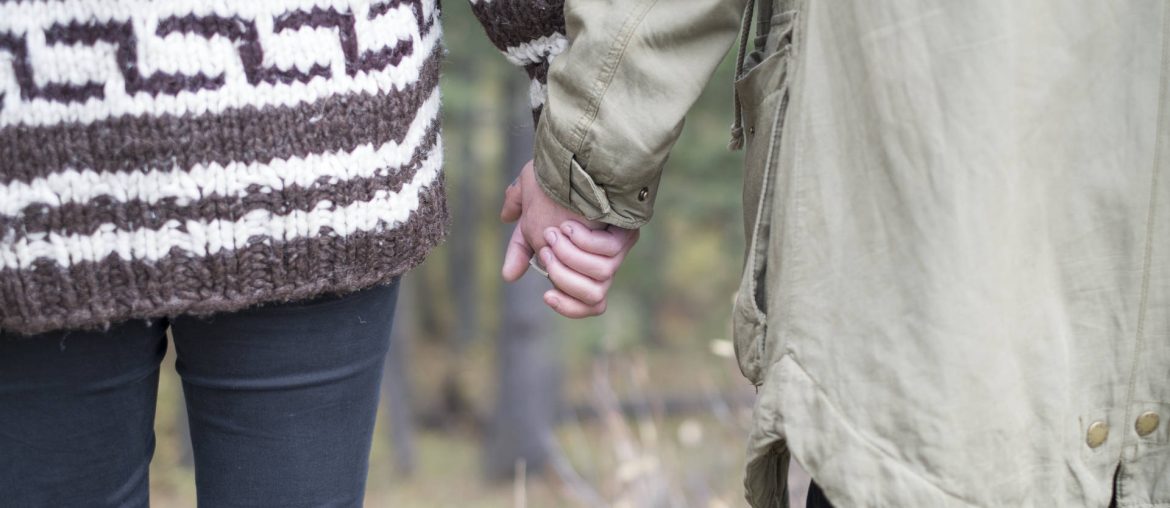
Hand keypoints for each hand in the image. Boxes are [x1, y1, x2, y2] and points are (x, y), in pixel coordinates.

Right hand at [500, 160, 638, 317]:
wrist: (579, 154)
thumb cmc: (556, 170)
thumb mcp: (530, 192)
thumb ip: (519, 215)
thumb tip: (507, 235)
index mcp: (580, 256)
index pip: (580, 297)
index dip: (566, 304)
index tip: (547, 296)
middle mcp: (600, 257)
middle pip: (592, 298)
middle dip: (564, 279)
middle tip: (548, 250)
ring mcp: (614, 249)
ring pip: (598, 283)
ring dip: (572, 262)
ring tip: (561, 234)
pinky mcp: (624, 237)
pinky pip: (606, 259)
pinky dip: (586, 245)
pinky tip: (576, 226)